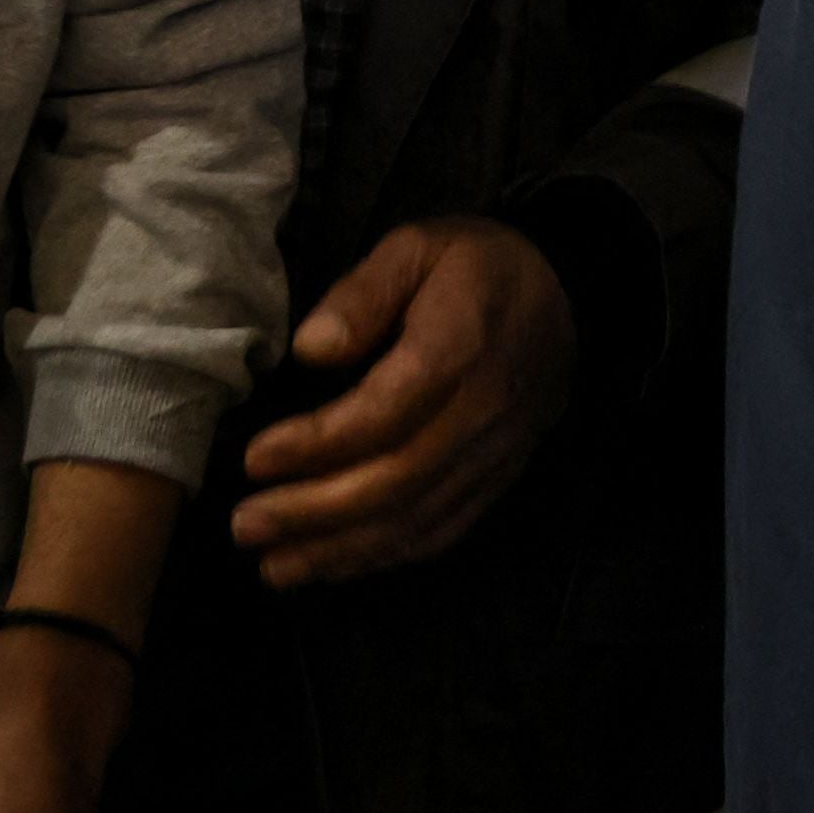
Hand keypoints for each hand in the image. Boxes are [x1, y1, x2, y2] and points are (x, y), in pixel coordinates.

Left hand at [231, 217, 574, 586]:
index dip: (317, 445)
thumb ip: (362, 293)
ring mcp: (495, 456)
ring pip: (416, 519)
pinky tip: (333, 565)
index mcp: (458, 349)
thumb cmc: (475, 265)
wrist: (567, 295)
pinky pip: (443, 530)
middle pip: (395, 481)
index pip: (383, 414)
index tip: (254, 460)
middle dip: (314, 513)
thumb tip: (310, 351)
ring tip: (273, 566)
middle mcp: (481, 415)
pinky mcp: (499, 479)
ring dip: (341, 551)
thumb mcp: (415, 246)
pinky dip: (384, 556)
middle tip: (246, 525)